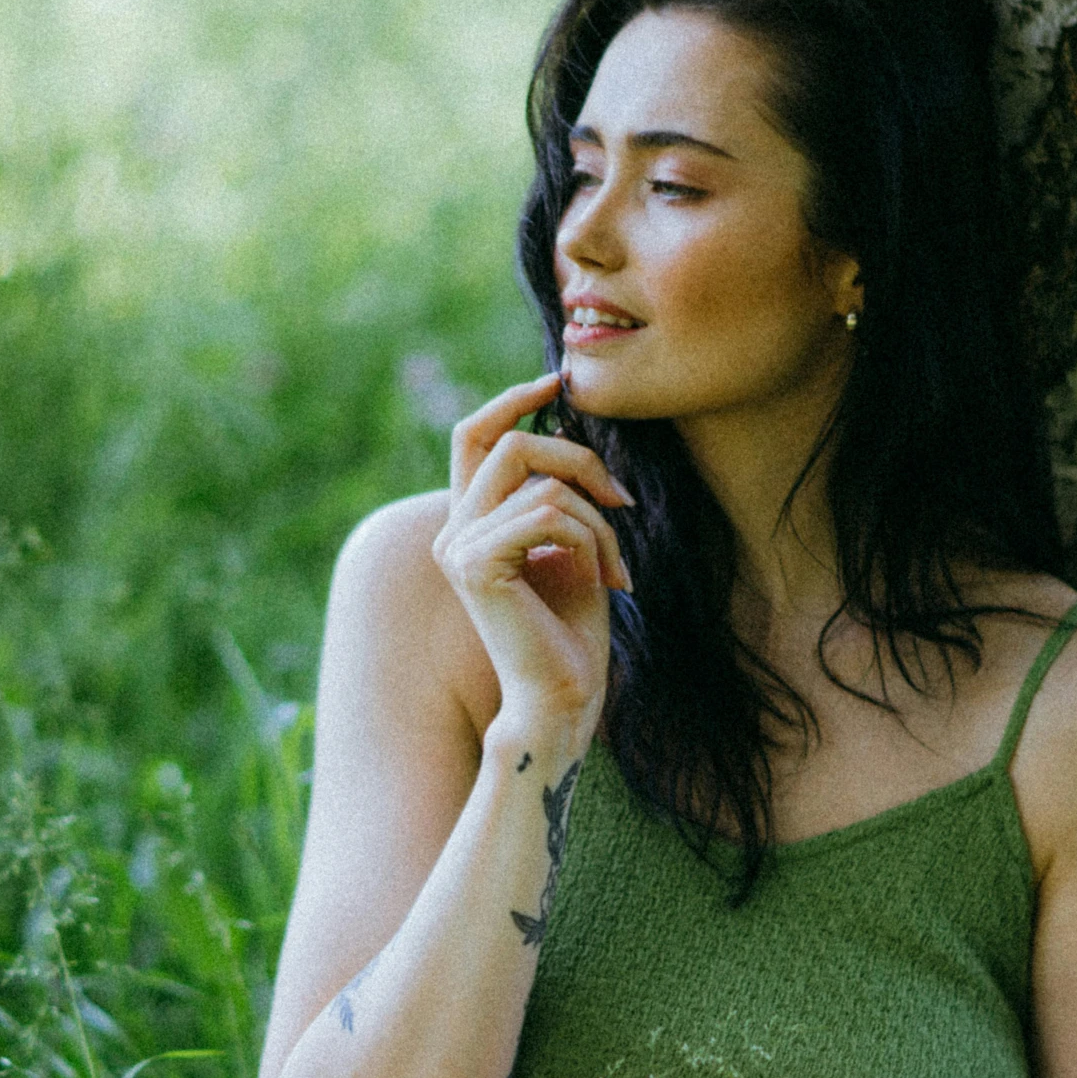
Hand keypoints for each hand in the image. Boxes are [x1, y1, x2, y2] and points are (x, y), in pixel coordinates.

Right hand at [432, 373, 632, 734]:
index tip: (558, 381)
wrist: (564, 697)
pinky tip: (605, 580)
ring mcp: (458, 547)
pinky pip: (548, 516)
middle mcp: (452, 530)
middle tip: (624, 502)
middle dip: (583, 462)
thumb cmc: (574, 632)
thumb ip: (559, 495)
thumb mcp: (573, 545)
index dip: (513, 399)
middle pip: (517, 444)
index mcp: (470, 522)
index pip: (475, 435)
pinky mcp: (476, 566)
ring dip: (599, 520)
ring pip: (544, 483)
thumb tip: (567, 432)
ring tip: (616, 567)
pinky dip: (591, 542)